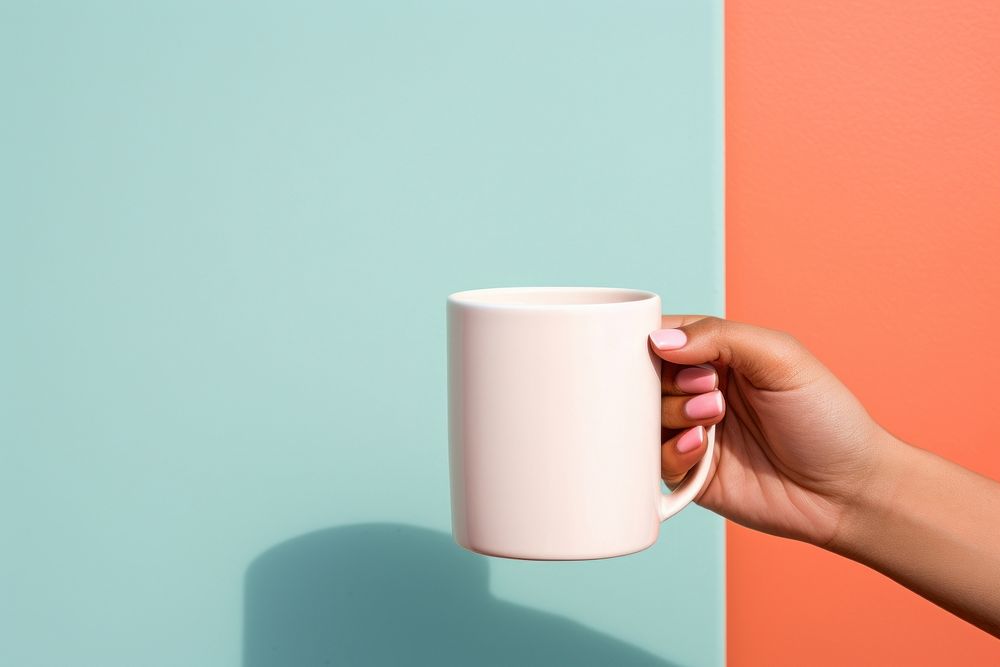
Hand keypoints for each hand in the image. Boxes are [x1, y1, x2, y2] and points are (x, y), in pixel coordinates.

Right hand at [652, 315, 892, 547]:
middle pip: (646, 377)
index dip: (653, 342)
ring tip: (714, 419)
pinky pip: (656, 460)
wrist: (848, 491)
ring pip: (646, 417)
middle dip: (669, 381)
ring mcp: (693, 433)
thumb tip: (658, 340)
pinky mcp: (691, 474)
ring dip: (674, 414)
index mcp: (720, 356)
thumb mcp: (781, 359)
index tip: (666, 353)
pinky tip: (704, 449)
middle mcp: (700, 392)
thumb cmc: (826, 419)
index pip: (665, 337)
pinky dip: (673, 451)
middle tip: (709, 390)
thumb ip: (719, 336)